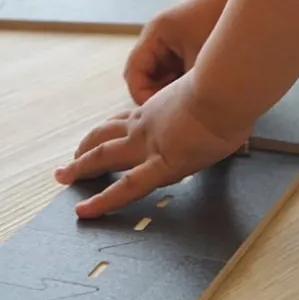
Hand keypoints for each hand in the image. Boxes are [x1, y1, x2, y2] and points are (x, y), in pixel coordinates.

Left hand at [54, 75, 249, 218]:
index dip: (112, 128)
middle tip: (71, 161)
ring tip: (65, 177)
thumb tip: (233, 104)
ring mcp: (148, 143)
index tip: (104, 133)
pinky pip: (125, 188)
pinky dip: (102, 201)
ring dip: (80, 167)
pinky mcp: (160, 164)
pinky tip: (86, 211)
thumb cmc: (229, 88)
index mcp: (161, 107)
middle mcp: (147, 124)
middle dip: (85, 149)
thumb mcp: (215, 92)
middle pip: (105, 136)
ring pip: (102, 155)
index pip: (128, 119)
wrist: (227, 89)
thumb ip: (214, 102)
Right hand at [125, 0, 229, 104]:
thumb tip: (174, 112)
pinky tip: (199, 89)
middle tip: (177, 110)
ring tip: (190, 98)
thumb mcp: (202, 59)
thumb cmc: (221, 22)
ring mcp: (170, 41)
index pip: (134, 72)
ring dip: (170, 90)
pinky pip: (174, 70)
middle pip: (144, 76)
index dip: (143, 96)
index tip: (160, 112)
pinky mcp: (184, 46)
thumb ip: (184, 85)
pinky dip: (182, 82)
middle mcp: (158, 37)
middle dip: (157, 95)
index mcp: (155, 33)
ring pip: (160, 76)